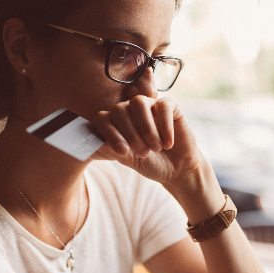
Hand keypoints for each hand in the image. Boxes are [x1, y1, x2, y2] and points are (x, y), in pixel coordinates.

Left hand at [89, 95, 205, 185]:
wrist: (177, 169)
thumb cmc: (150, 163)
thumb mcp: (128, 159)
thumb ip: (111, 150)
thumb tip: (96, 142)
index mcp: (116, 122)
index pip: (103, 117)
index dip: (109, 132)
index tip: (122, 151)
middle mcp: (130, 110)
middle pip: (119, 109)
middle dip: (130, 133)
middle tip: (143, 153)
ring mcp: (150, 106)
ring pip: (139, 103)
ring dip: (146, 128)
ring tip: (155, 148)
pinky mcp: (170, 107)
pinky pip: (163, 105)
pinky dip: (165, 126)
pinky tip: (168, 143)